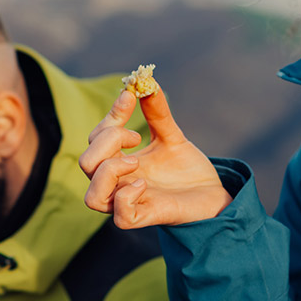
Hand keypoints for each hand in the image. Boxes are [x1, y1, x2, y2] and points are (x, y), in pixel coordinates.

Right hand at [79, 87, 230, 227]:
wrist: (214, 194)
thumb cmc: (187, 170)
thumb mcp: (172, 136)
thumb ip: (158, 112)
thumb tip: (147, 81)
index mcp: (120, 161)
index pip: (96, 138)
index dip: (109, 116)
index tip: (130, 96)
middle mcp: (119, 183)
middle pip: (86, 163)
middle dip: (106, 142)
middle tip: (135, 137)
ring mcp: (130, 203)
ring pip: (93, 198)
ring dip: (109, 172)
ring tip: (136, 161)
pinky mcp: (146, 218)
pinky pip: (120, 218)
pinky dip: (127, 197)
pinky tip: (145, 184)